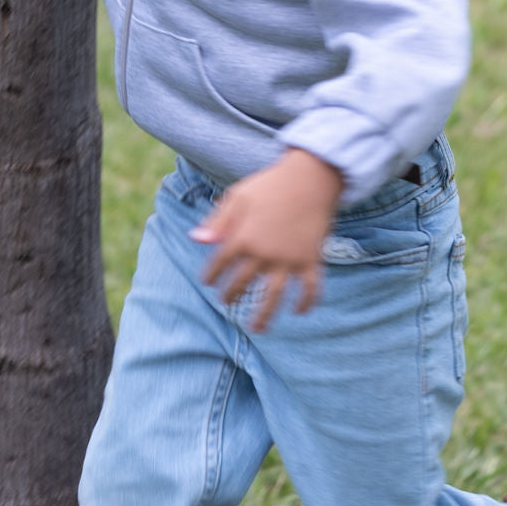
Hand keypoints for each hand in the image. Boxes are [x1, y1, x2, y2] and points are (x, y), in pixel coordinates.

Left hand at [195, 149, 343, 332]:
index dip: (211, 275)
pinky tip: (300, 311)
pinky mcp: (311, 259)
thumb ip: (217, 221)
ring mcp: (288, 259)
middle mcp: (264, 253)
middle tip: (226, 302)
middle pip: (243, 282)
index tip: (208, 282)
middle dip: (231, 294)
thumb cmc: (270, 184)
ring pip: (274, 295)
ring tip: (256, 328)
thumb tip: (195, 240)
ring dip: (264, 314)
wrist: (310, 176)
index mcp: (242, 237)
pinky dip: (307, 301)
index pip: (220, 264)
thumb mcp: (238, 196)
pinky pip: (310, 287)